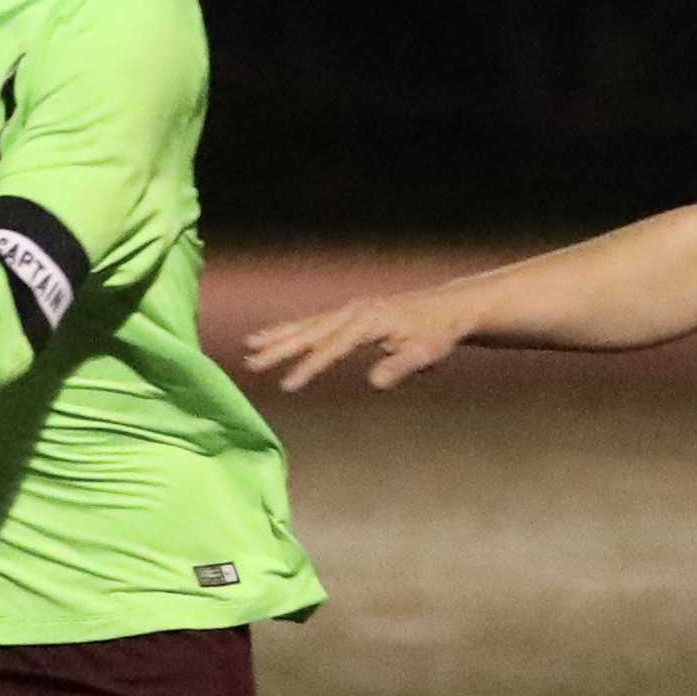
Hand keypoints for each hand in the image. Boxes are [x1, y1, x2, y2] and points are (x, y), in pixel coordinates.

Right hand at [243, 292, 469, 393]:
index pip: (332, 348)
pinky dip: (291, 329)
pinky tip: (274, 336)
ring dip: (278, 336)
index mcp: (369, 322)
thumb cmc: (436, 334)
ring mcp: (349, 311)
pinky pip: (314, 322)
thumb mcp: (425, 353)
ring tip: (250, 347)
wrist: (446, 309)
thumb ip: (400, 367)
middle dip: (280, 347)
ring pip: (307, 324)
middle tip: (252, 361)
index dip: (309, 367)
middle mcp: (354, 312)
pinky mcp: (348, 314)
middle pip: (310, 331)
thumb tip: (374, 382)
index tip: (287, 385)